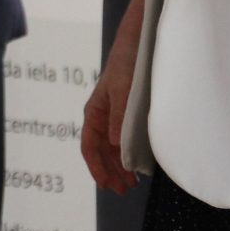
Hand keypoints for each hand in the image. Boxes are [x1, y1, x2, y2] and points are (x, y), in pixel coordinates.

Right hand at [82, 27, 140, 195]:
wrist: (140, 40)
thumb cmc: (127, 63)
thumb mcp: (123, 90)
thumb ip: (119, 118)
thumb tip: (115, 146)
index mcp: (95, 112)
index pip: (89, 147)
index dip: (96, 168)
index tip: (107, 185)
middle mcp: (103, 116)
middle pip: (101, 152)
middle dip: (110, 172)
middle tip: (124, 191)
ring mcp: (117, 115)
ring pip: (113, 148)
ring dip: (120, 166)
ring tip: (132, 183)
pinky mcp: (131, 113)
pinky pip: (126, 139)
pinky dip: (130, 153)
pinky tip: (140, 162)